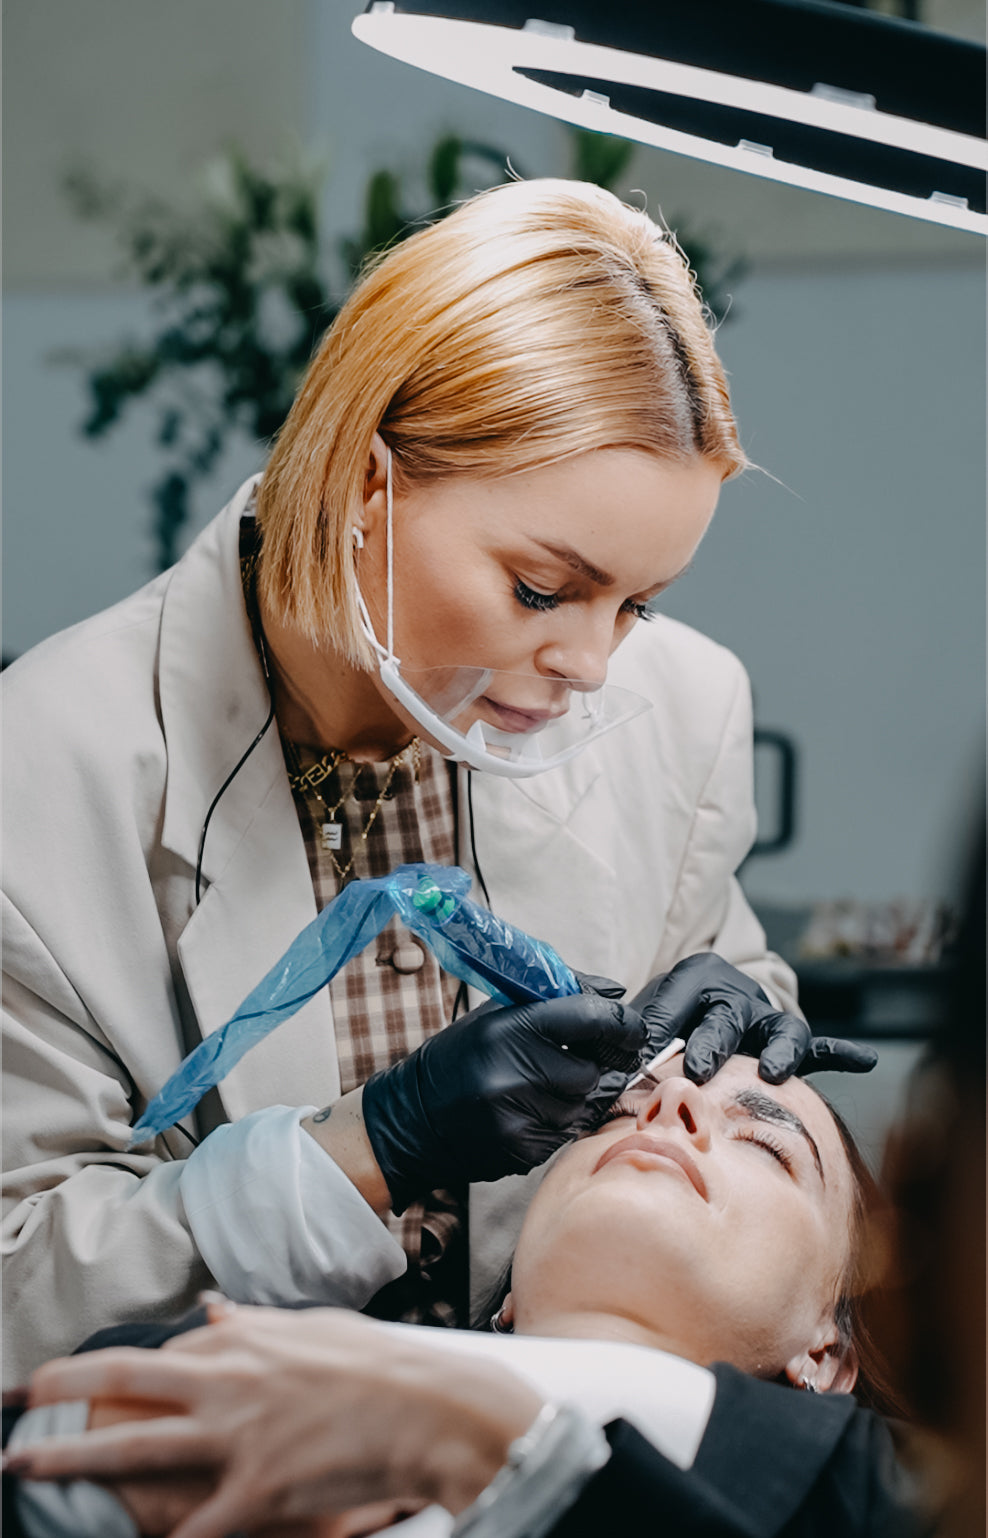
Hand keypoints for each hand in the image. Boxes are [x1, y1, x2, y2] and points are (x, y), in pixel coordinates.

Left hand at [16, 1307, 543, 1537]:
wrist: (431, 1408)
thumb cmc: (379, 1365)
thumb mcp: (314, 1327)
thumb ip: (255, 1321)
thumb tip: (212, 1308)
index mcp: (243, 1341)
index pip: (156, 1354)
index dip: (102, 1371)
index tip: (62, 1382)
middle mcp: (228, 1381)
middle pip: (123, 1384)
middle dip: (57, 1391)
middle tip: (13, 1399)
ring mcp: (238, 1436)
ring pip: (134, 1448)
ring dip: (69, 1457)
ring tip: (22, 1463)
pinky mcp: (258, 1489)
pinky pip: (195, 1527)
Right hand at [362, 991, 645, 1210]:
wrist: (414, 1118)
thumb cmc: (461, 1057)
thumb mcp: (498, 1013)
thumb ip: (558, 999)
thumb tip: (615, 996)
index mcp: (509, 1029)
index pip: (590, 1019)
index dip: (621, 1024)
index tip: (631, 1029)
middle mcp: (513, 1072)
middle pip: (591, 1071)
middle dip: (587, 1067)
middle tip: (564, 1063)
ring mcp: (517, 1116)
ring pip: (581, 1106)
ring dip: (571, 1098)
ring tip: (534, 1090)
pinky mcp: (520, 1149)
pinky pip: (566, 1134)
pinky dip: (556, 1123)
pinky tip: (525, 1113)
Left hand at [633, 953, 877, 1084]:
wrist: (696, 1004)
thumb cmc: (663, 1019)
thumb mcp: (643, 1016)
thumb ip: (634, 1034)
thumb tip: (617, 1066)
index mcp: (694, 978)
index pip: (675, 1001)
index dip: (657, 1031)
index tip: (641, 1062)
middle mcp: (735, 993)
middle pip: (728, 1017)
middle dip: (713, 1043)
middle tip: (698, 1070)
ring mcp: (765, 1018)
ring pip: (782, 1029)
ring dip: (780, 1050)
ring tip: (774, 1072)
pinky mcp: (785, 1042)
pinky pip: (816, 1047)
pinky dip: (839, 1053)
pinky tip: (864, 1060)